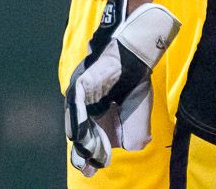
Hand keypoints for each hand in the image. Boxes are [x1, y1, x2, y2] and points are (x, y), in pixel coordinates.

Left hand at [63, 0, 180, 175]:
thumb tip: (129, 147)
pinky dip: (79, 117)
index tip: (91, 170)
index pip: (92, 139)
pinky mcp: (82, 81)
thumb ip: (135, 130)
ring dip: (84, 138)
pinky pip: (77, 102)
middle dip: (87, 151)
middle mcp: (86, 106)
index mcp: (100, 115)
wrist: (137, 46)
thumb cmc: (134, 75)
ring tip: (89, 153)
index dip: (92, 155)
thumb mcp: (138, 109)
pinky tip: (82, 131)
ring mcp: (81, 94)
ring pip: (78, 120)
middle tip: (89, 166)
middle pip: (83, 133)